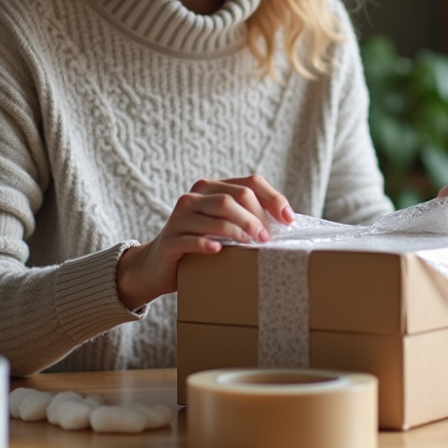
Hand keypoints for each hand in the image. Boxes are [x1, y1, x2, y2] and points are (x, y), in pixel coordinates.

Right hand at [115, 175, 293, 308]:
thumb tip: (286, 221)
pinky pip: (192, 238)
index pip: (249, 183)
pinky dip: (209, 244)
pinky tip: (219, 251)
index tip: (288, 220)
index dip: (272, 199)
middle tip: (267, 239)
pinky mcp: (170, 239)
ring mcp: (180, 217)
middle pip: (233, 198)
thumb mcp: (224, 226)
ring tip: (253, 245)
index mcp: (211, 188)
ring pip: (217, 214)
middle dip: (256, 218)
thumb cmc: (202, 244)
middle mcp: (194, 197)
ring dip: (240, 230)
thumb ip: (246, 217)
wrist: (159, 264)